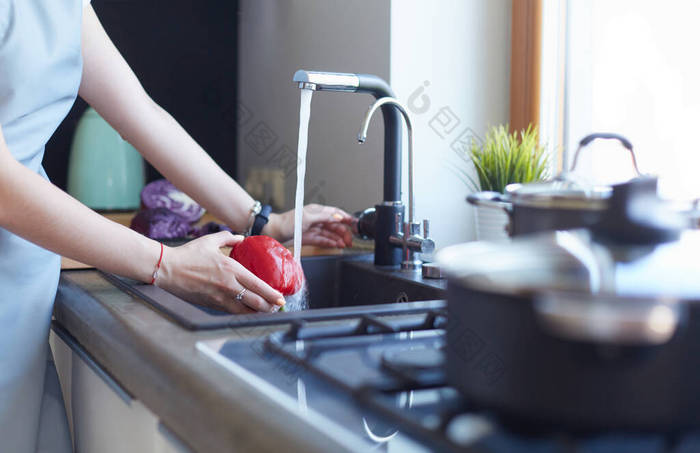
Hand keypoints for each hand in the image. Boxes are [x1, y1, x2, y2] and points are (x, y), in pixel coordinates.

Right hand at [156, 231, 285, 313]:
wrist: (167, 269)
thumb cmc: (188, 254)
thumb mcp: (211, 241)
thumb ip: (229, 238)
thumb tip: (241, 238)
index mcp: (231, 269)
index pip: (258, 285)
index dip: (272, 294)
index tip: (281, 298)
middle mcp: (228, 285)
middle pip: (255, 301)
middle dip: (269, 306)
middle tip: (277, 307)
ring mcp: (220, 297)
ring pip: (244, 310)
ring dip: (257, 312)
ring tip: (266, 311)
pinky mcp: (211, 305)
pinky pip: (232, 311)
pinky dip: (242, 313)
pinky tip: (248, 312)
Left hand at [263, 204, 354, 247]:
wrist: (273, 232)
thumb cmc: (287, 223)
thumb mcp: (307, 217)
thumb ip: (324, 217)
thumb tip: (338, 216)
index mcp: (317, 211)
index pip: (336, 213)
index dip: (346, 218)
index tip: (355, 224)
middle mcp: (316, 219)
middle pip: (335, 225)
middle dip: (344, 231)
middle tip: (350, 240)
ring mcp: (313, 229)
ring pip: (330, 233)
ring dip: (338, 238)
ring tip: (345, 244)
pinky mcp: (309, 238)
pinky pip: (323, 240)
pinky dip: (330, 242)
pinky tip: (336, 245)